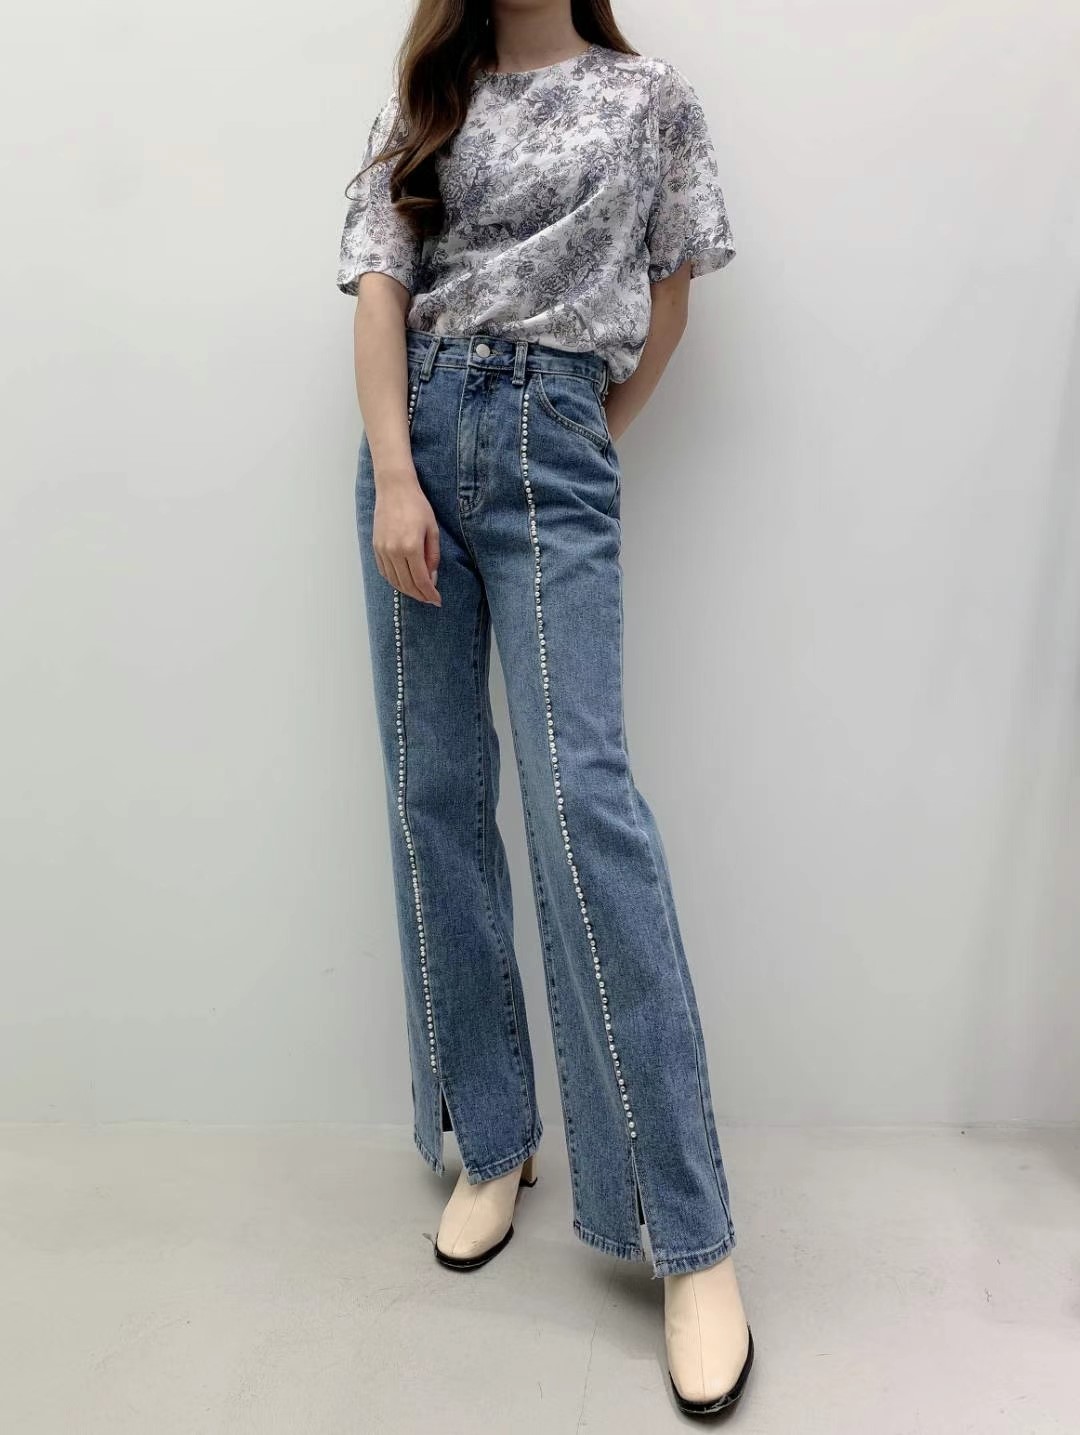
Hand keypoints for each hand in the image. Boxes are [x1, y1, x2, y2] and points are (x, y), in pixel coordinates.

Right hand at [372, 467, 441, 605]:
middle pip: (407, 584)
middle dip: (420, 595)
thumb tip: (431, 578)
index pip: (421, 580)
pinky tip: (404, 582)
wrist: (394, 489)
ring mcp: (382, 550)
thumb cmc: (417, 506)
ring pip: (394, 581)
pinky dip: (394, 581)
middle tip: (429, 599)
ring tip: (418, 593)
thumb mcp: (432, 530)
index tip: (437, 600)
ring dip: (407, 591)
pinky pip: (384, 572)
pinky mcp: (375, 547)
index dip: (430, 594)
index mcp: (411, 547)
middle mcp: (394, 551)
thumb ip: (433, 556)